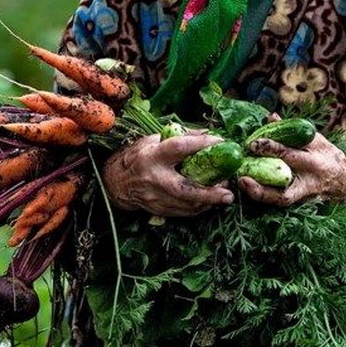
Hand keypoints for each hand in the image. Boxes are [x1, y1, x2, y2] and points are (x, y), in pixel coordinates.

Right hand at [102, 131, 234, 216]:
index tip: (220, 142)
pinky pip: (183, 212)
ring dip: (209, 201)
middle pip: (185, 188)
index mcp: (152, 155)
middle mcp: (154, 178)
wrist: (117, 182)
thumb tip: (206, 134)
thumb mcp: (153, 139)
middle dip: (209, 192)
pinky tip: (210, 201)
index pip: (179, 148)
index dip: (200, 144)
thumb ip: (179, 137)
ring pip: (187, 204)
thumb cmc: (138, 156)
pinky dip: (199, 207)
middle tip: (228, 191)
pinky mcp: (158, 209)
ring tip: (225, 194)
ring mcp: (155, 197)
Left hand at [238, 133, 345, 208]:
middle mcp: (310, 182)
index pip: (290, 154)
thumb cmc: (330, 157)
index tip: (252, 144)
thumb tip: (270, 117)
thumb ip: (293, 130)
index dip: (270, 148)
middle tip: (241, 176)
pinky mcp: (301, 204)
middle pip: (284, 188)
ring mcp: (305, 196)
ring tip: (242, 183)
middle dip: (262, 183)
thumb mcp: (317, 140)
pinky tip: (249, 187)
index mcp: (315, 162)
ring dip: (260, 194)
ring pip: (281, 200)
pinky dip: (265, 196)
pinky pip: (281, 201)